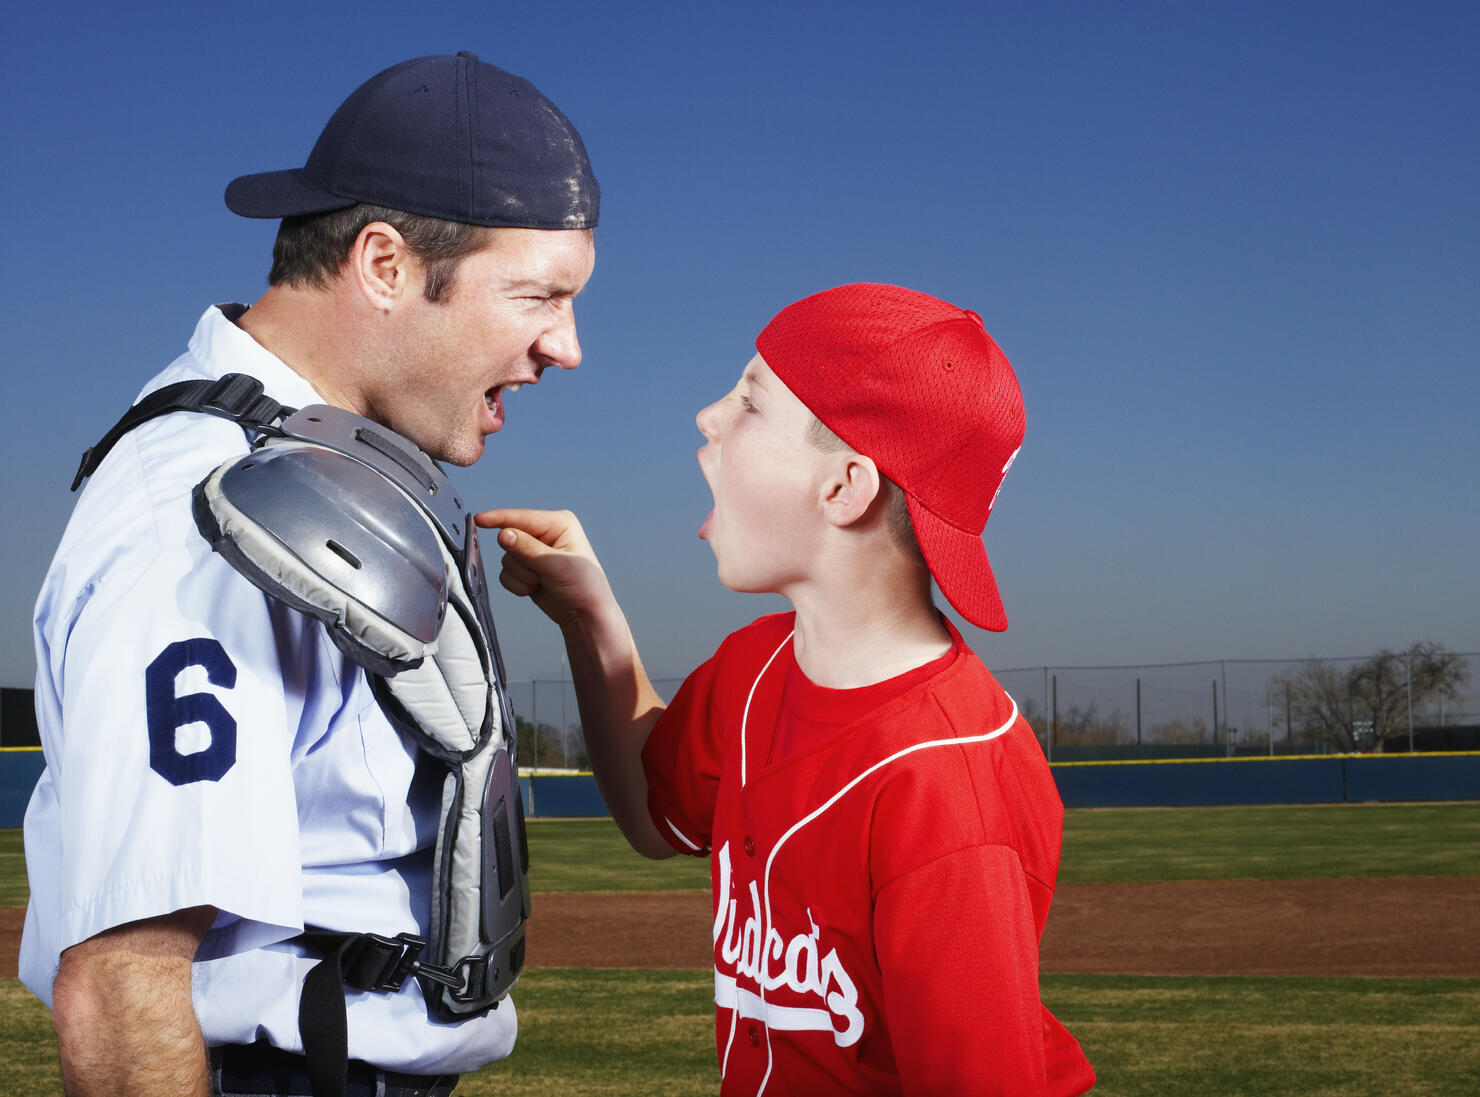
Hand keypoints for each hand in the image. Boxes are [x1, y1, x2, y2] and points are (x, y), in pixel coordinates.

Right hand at [475, 508, 614, 629]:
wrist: (584, 614)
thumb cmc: (582, 586)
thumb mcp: (556, 565)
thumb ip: (527, 549)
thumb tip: (503, 534)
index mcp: (559, 523)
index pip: (522, 518)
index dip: (500, 519)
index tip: (479, 520)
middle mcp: (545, 533)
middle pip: (510, 540)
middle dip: (522, 562)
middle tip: (542, 573)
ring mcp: (533, 551)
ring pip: (506, 560)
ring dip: (522, 576)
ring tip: (544, 582)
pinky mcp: (526, 569)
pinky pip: (505, 574)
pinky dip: (518, 585)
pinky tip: (537, 588)